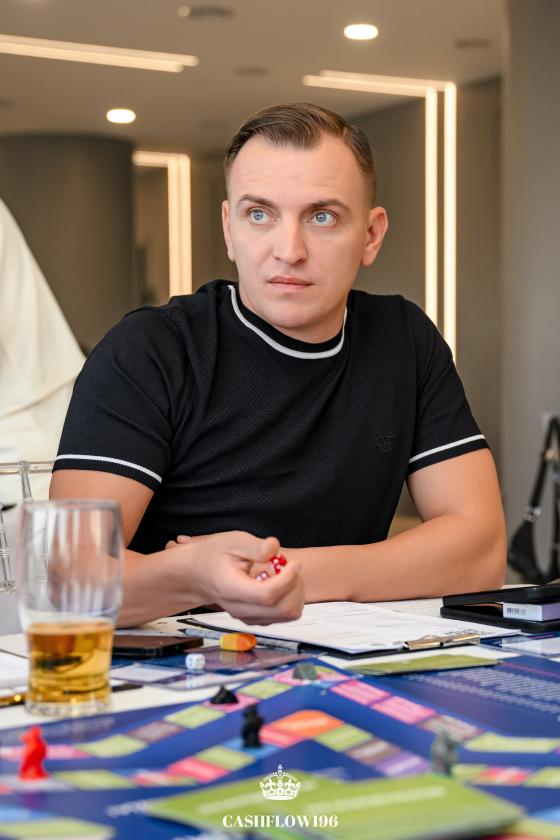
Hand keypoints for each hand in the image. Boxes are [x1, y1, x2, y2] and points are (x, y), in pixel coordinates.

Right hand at [176, 531, 303, 624]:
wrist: (198, 574)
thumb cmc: (214, 556)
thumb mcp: (232, 541)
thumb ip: (255, 546)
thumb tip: (275, 548)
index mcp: (232, 589)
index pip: (268, 595)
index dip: (288, 579)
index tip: (294, 562)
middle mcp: (240, 609)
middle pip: (283, 609)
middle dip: (296, 585)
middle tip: (291, 565)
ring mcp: (249, 617)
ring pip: (287, 615)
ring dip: (295, 592)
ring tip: (285, 572)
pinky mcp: (256, 619)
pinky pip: (283, 615)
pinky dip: (289, 599)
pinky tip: (279, 582)